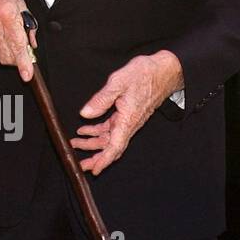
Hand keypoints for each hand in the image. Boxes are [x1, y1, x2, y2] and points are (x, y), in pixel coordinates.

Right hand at [0, 0, 37, 80]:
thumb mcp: (20, 2)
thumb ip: (28, 25)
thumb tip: (31, 44)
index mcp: (7, 15)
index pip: (17, 46)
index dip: (24, 63)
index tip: (27, 75)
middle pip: (7, 57)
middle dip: (16, 57)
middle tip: (19, 47)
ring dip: (5, 50)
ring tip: (3, 33)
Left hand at [70, 51, 183, 175]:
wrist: (164, 70)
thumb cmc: (145, 74)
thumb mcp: (119, 81)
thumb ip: (101, 99)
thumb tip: (86, 114)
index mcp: (128, 120)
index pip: (115, 146)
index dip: (104, 160)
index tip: (95, 170)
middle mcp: (129, 124)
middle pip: (111, 147)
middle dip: (95, 157)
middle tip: (79, 164)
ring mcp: (128, 121)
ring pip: (109, 139)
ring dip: (93, 143)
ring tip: (76, 144)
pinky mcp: (127, 115)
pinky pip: (111, 129)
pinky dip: (97, 131)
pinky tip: (85, 129)